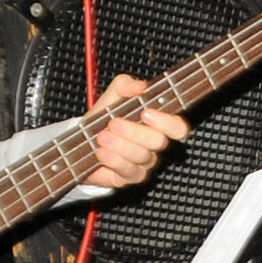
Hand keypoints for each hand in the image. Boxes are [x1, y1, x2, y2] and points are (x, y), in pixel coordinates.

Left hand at [84, 73, 189, 187]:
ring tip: (102, 137)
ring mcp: (144, 163)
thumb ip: (126, 85)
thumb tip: (140, 86)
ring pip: (141, 156)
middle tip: (114, 123)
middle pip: (158, 142)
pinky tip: (102, 152)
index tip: (146, 113)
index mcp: (157, 124)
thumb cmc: (105, 118)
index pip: (178, 127)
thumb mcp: (113, 95)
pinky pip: (128, 170)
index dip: (167, 122)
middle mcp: (154, 145)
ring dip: (120, 145)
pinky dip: (113, 160)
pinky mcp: (130, 176)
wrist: (84, 140)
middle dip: (135, 132)